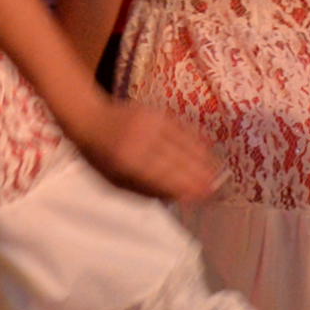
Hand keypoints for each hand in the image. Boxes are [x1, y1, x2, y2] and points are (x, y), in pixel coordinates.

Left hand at [76, 97, 217, 206]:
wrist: (90, 117)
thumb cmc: (101, 157)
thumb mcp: (115, 182)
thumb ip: (146, 191)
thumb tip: (179, 197)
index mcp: (129, 163)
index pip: (166, 178)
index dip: (189, 187)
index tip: (206, 196)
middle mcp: (142, 142)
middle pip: (179, 162)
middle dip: (202, 176)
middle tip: (219, 187)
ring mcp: (151, 125)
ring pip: (185, 144)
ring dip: (204, 158)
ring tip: (219, 171)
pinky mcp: (157, 112)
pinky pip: (182, 126)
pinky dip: (197, 138)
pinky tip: (209, 147)